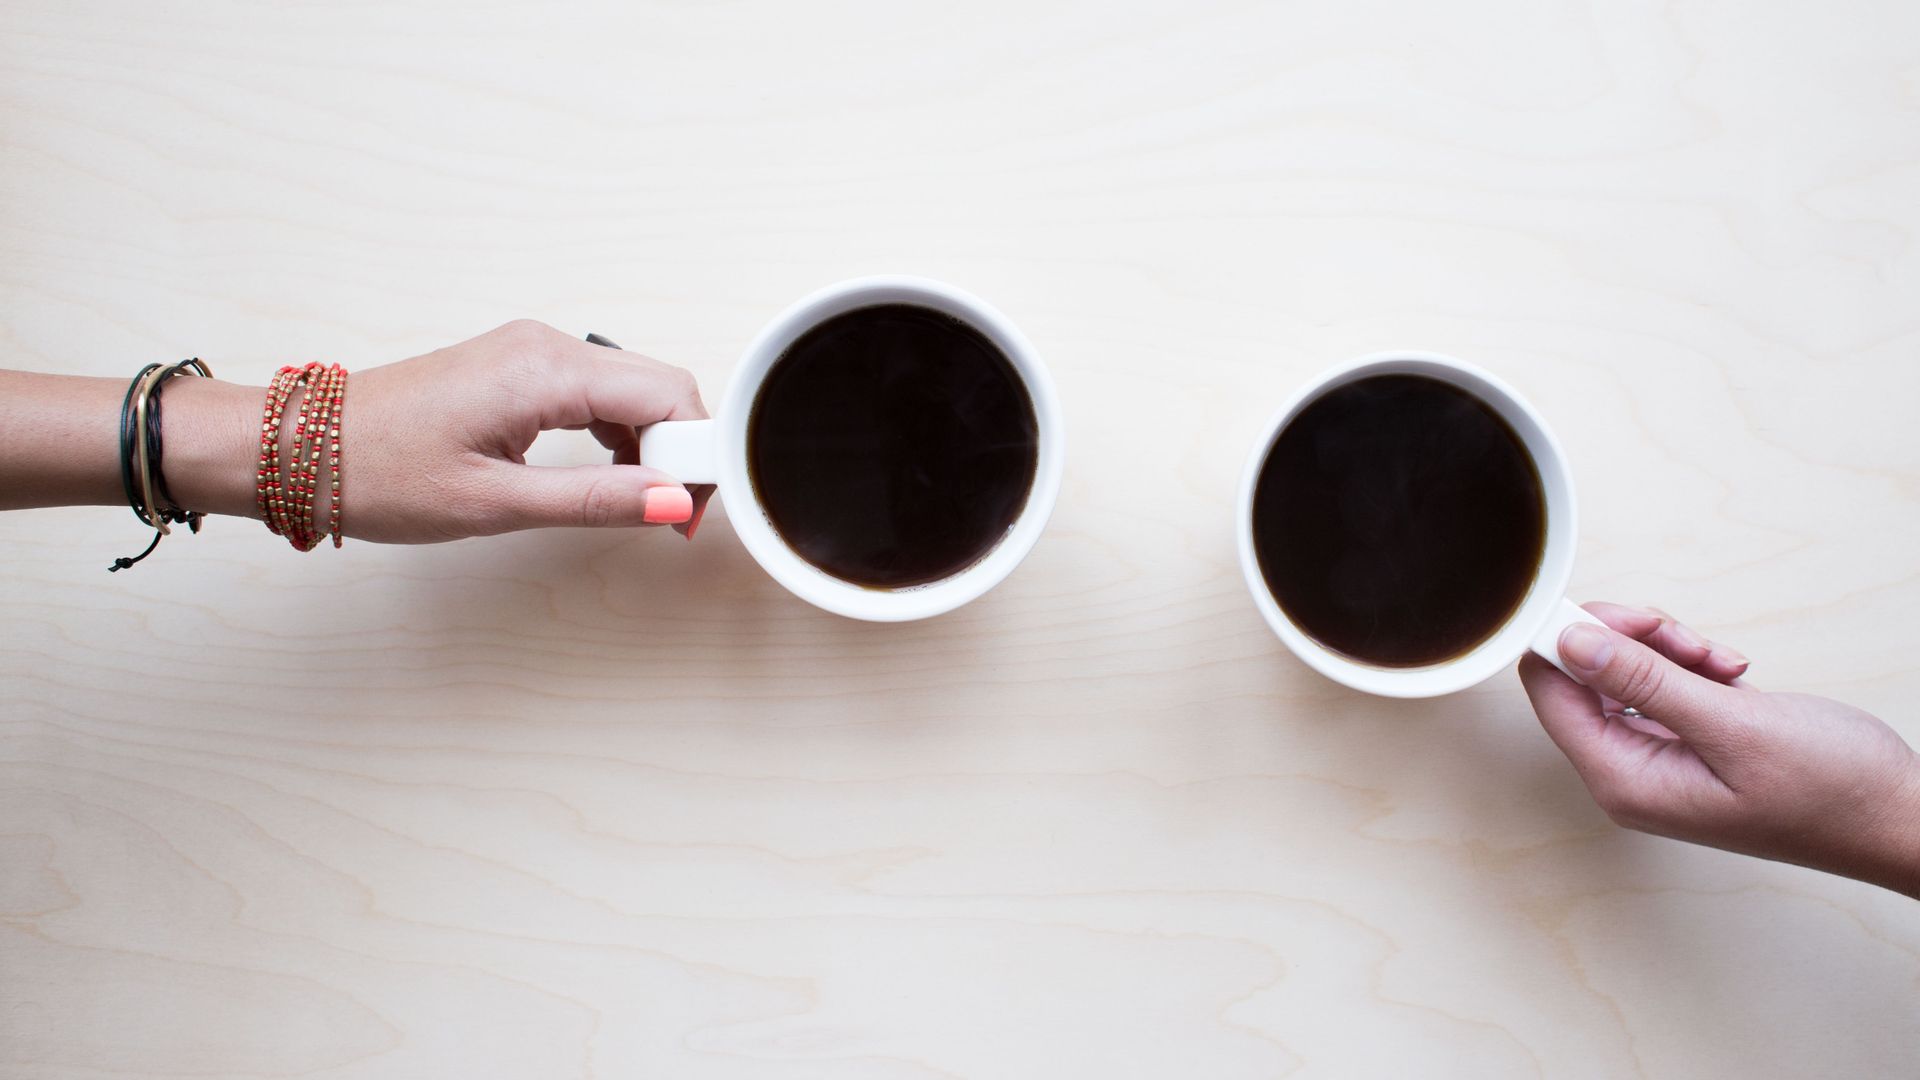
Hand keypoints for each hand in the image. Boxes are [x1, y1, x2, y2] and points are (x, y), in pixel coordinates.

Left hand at [340, 319, 712, 542]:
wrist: (299, 448)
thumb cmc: (378, 472)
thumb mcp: (495, 503)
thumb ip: (595, 500)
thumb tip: (673, 503)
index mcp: (545, 369)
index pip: (668, 394)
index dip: (700, 453)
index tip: (695, 512)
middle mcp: (545, 346)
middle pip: (659, 386)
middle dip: (685, 450)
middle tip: (676, 518)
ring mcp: (531, 352)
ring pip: (633, 389)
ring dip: (654, 445)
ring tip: (645, 505)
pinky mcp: (518, 368)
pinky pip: (597, 391)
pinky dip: (620, 433)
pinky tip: (612, 476)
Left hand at [1519, 603, 1919, 897]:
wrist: (1898, 818)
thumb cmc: (1831, 791)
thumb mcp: (1732, 726)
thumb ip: (1644, 682)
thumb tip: (1570, 643)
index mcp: (1622, 779)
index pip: (1549, 691)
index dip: (1569, 640)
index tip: (1620, 617)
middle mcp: (1628, 771)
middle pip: (1582, 673)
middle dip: (1631, 641)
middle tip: (1689, 643)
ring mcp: (1658, 756)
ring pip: (1625, 670)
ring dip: (1669, 649)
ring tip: (1724, 665)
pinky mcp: (1689, 740)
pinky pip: (1662, 683)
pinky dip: (1693, 666)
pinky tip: (1733, 675)